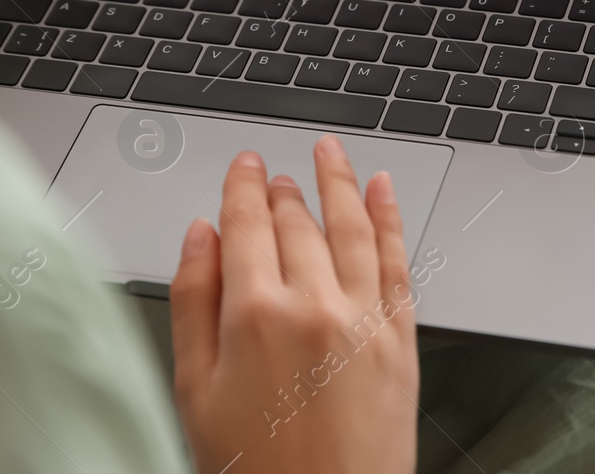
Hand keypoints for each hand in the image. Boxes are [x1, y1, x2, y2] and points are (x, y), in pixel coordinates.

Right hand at [171, 138, 419, 473]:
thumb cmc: (257, 468)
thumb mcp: (194, 391)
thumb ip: (193, 302)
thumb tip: (198, 238)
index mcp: (254, 314)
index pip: (247, 223)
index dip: (243, 186)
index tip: (244, 165)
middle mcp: (314, 304)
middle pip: (296, 222)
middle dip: (283, 191)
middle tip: (276, 173)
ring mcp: (364, 318)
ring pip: (351, 226)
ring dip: (339, 181)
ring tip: (330, 152)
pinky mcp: (400, 338)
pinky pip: (397, 260)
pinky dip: (391, 218)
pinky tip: (383, 191)